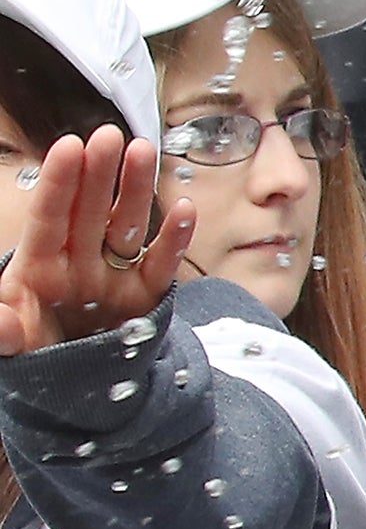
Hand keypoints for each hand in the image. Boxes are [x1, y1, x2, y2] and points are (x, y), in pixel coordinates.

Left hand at [0, 126, 196, 355]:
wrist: (73, 393)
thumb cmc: (34, 356)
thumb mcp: (10, 343)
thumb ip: (1, 330)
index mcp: (39, 267)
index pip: (49, 218)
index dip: (59, 183)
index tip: (69, 145)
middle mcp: (79, 263)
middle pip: (90, 210)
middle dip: (99, 172)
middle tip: (109, 135)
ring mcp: (113, 277)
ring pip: (126, 224)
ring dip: (136, 188)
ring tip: (144, 151)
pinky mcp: (144, 296)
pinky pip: (161, 264)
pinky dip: (174, 238)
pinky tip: (183, 207)